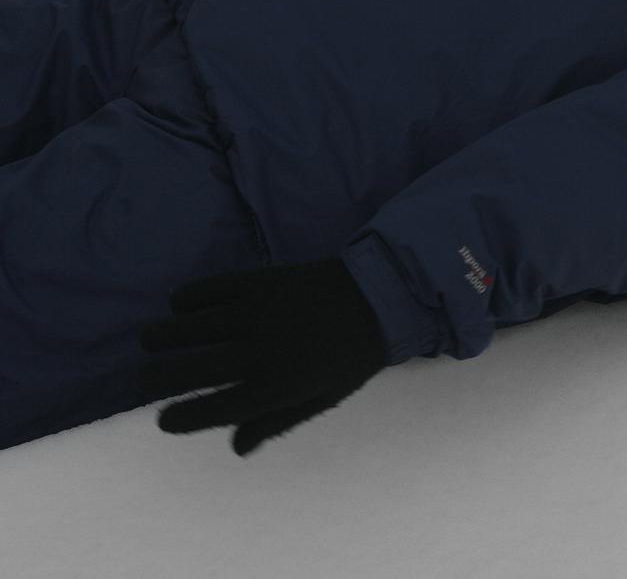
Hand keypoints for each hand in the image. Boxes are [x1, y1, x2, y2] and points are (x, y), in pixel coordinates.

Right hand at [139, 257, 388, 456]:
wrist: (382, 297)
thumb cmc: (353, 354)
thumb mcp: (323, 396)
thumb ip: (277, 421)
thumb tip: (236, 448)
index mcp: (281, 385)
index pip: (219, 408)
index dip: (185, 418)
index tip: (163, 421)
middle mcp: (265, 350)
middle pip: (197, 368)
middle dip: (159, 377)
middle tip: (141, 380)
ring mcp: (263, 312)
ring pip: (198, 326)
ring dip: (166, 334)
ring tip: (148, 340)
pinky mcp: (266, 280)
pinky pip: (218, 288)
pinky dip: (192, 295)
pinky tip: (178, 303)